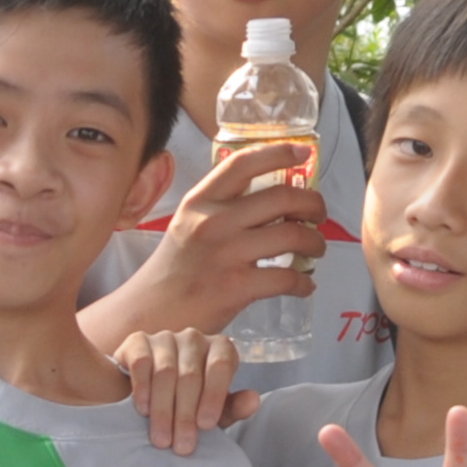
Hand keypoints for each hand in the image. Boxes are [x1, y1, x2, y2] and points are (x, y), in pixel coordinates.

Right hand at [117, 327, 256, 455]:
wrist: (147, 397)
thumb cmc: (187, 403)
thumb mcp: (212, 411)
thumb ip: (233, 408)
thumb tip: (253, 401)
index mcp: (220, 349)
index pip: (220, 366)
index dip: (213, 396)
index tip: (205, 426)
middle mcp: (194, 338)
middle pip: (190, 375)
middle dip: (185, 414)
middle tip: (181, 445)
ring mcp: (165, 337)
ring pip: (165, 372)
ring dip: (163, 409)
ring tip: (161, 439)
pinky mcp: (138, 341)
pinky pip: (142, 362)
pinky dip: (143, 388)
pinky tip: (143, 410)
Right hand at [139, 134, 331, 329]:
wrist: (148, 314)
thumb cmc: (173, 270)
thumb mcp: (187, 225)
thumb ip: (220, 209)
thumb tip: (271, 200)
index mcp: (201, 201)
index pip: (244, 164)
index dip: (279, 152)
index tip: (303, 153)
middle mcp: (214, 221)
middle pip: (282, 197)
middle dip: (313, 205)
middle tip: (318, 215)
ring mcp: (226, 254)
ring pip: (292, 236)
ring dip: (315, 243)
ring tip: (316, 250)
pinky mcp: (236, 287)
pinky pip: (287, 278)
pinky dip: (304, 283)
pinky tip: (305, 286)